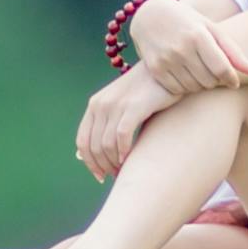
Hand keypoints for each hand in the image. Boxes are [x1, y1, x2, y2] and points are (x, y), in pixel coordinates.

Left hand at [76, 61, 177, 181]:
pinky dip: (123, 152)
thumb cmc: (145, 93)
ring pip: (107, 144)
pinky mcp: (133, 107)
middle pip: (94, 146)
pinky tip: (129, 159)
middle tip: (115, 176)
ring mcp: (116, 105)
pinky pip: (122, 136)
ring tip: (123, 170)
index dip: (89, 163)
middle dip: (103, 166)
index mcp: (94, 105)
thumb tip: (89, 154)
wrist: (165, 72)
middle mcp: (101, 104)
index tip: (100, 176)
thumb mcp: (120, 106)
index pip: (82, 141)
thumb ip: (105, 125)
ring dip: (114, 162)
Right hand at [130, 0, 247, 97]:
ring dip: (200, 85)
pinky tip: (185, 76)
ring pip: (194, 88)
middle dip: (216, 81)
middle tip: (214, 73)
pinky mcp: (155, 68)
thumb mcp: (212, 29)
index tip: (233, 82)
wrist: (150, 14)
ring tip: (200, 73)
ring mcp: (166, 59)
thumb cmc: (188, 22)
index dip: (231, 79)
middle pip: (209, 81)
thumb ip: (233, 52)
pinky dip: (184, 87)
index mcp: (199, 35)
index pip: (222, 68)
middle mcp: (181, 48)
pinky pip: (177, 90)